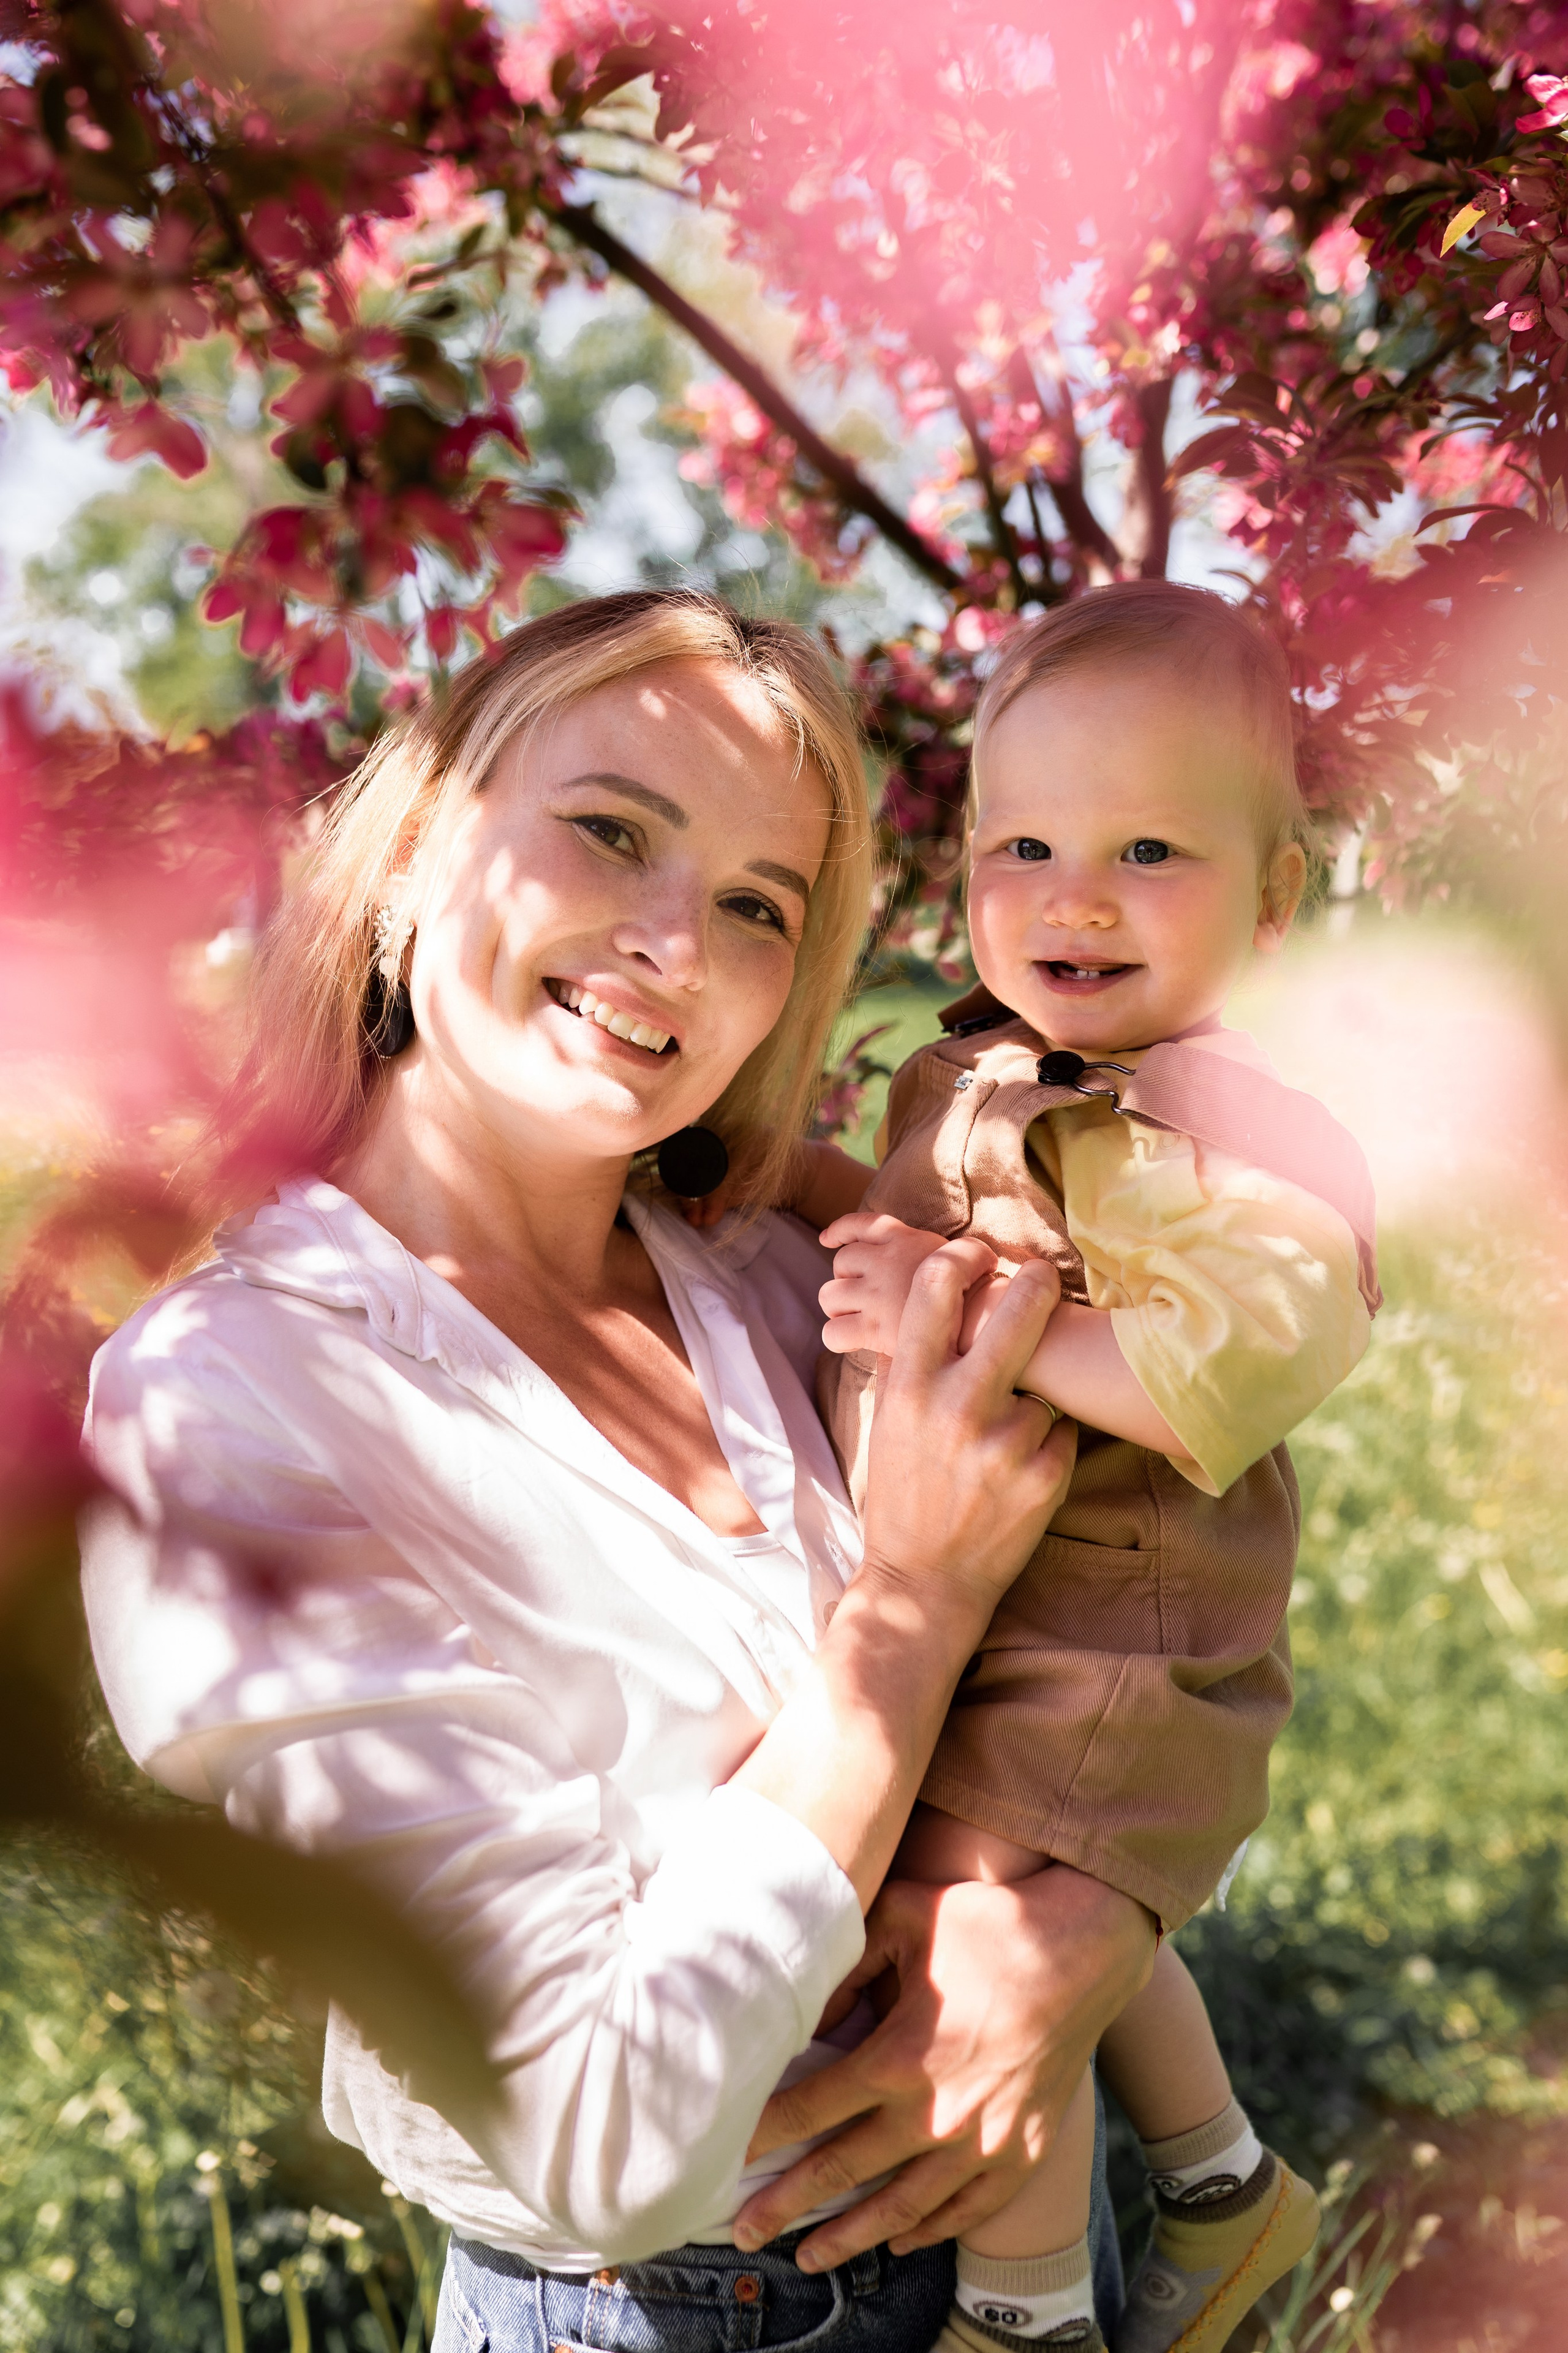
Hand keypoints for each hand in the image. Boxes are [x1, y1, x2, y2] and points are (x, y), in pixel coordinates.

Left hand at [734, 1867, 1156, 2268]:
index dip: (763, 2133)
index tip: (724, 2153)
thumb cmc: (987, 1924)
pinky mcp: (1022, 2153)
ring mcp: (983, 2142)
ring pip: (902, 2209)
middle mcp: (937, 2114)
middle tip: (743, 2232)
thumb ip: (847, 1958)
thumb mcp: (905, 1917)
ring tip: (809, 2258)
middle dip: (788, 2204)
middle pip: (844, 2172)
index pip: (812, 2108)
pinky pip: (966, 2210)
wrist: (1084, 1950)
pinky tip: (897, 2241)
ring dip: (850, 2237)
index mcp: (900, 2057)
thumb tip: (803, 2001)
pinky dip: (927, 2231)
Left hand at [819, 1213, 992, 1356]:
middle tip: (863, 1296)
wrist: (985, 1321)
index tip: (827, 1239)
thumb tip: (933, 1258)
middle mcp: (885, 1262)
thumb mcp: (959, 1256)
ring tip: (856, 1318)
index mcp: (906, 1239)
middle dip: (845, 1279)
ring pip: (829, 1295)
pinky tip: (851, 1342)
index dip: (839, 1231)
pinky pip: (833, 1332)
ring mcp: (876, 1295)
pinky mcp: (874, 1328)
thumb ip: (933, 1254)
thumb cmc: (979, 1294)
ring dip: (837, 1307)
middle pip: (841, 1262)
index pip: (861, 1224)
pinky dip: (837, 1337)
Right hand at [855, 1245, 1074, 1614]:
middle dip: (1037, 1283)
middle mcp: (957, 1407)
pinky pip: (1062, 1429)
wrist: (924, 1584)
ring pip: (1044, 1386)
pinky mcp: (1046, 1476)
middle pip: (1016, 1310)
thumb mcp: (889, 1423)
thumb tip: (932, 1298)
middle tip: (1046, 1276)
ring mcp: (1005, 1442)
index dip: (963, 1256)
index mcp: (910, 1387)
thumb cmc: (904, 1496)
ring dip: (1032, 1402)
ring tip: (1001, 1441)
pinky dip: (1048, 1442)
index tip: (979, 1252)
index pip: (936, 1289)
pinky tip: (1020, 1470)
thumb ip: (909, 1363)